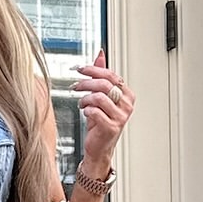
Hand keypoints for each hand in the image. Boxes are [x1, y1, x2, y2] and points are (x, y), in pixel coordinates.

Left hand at [72, 47, 133, 171]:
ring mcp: (121, 116)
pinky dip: (86, 110)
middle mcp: (127, 104)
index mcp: (127, 94)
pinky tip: (85, 113)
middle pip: (104, 85)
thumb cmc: (100, 122)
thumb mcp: (101, 96)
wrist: (99, 147)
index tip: (80, 69)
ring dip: (85, 99)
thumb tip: (100, 54)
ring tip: (81, 103)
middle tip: (75, 85)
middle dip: (86, 83)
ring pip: (99, 97)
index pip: (111, 75)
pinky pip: (95, 112)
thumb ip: (101, 76)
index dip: (93, 70)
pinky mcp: (112, 127)